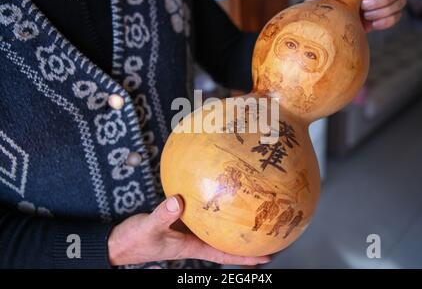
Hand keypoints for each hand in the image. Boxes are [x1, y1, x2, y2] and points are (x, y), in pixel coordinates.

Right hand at [108, 195, 270, 265]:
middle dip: (244, 242)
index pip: (223, 254)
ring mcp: (185, 231)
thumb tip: (178, 202)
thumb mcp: (148, 228)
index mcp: (190, 247)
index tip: (266, 256)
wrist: (118, 243)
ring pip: (213, 230)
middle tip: (266, 234)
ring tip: (248, 218)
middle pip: (223, 243)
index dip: (245, 258)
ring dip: (229, 227)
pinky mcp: (177, 222)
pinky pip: (200, 217)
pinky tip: (216, 199)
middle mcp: (192, 240)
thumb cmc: (133, 242)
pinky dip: (211, 210)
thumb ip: (163, 216)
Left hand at [305, 0, 406, 31]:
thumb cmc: (321, 0)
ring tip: (364, 16)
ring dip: (384, 11)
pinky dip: (387, 21)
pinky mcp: (381, 16)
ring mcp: (381, 1)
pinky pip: (397, 16)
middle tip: (364, 6)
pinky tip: (373, 24)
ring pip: (401, 1)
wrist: (320, 22)